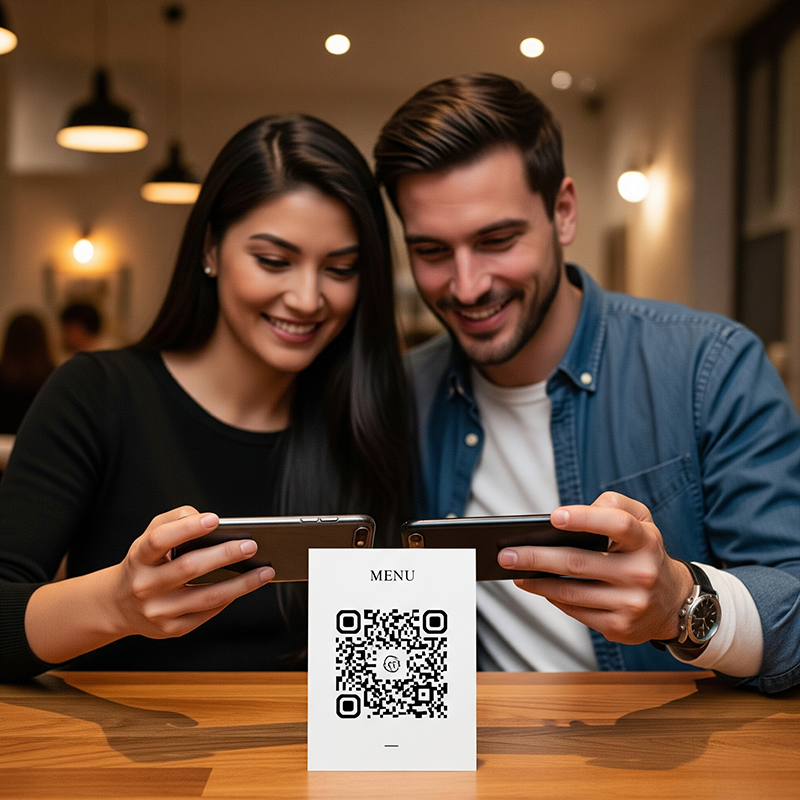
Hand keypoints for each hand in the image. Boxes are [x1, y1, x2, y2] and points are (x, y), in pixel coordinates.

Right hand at [108, 506, 273, 640]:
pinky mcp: (172, 629)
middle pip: (189, 568)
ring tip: (264, 571)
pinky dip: (230, 598)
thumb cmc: (144, 565)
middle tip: (251, 546)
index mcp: (139, 558)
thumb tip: (204, 519)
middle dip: (224, 555)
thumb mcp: (148, 536)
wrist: (120, 605)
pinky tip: (246, 586)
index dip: (187, 529)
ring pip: (206, 597)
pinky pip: (208, 613)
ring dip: (241, 584)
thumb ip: (174, 520)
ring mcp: (159, 611)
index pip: (160, 540)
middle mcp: (146, 585)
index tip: (214, 520)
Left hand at [497, 492, 693, 643]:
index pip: (616, 524)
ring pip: (570, 592)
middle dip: (536, 557)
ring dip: (536, 582)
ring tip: (514, 571)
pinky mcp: (620, 627)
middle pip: (578, 562)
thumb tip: (574, 512)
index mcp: (645, 540)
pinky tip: (537, 587)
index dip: (584, 519)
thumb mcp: (642, 520)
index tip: (553, 517)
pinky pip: (575, 611)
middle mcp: (641, 572)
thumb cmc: (644, 552)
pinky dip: (552, 598)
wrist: (674, 601)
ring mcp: (631, 603)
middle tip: (507, 553)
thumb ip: (615, 505)